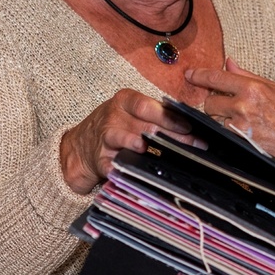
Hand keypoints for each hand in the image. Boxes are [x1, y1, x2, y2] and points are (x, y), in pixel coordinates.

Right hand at [59, 88, 196, 194]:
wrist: (82, 143)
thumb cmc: (119, 123)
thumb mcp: (134, 112)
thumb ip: (158, 115)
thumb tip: (191, 126)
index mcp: (126, 101)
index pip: (148, 106)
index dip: (168, 117)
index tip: (188, 127)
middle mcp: (114, 117)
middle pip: (144, 125)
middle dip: (170, 136)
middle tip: (192, 145)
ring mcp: (105, 137)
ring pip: (121, 138)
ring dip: (134, 143)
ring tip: (144, 147)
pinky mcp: (99, 158)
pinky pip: (108, 164)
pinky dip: (116, 168)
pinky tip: (128, 173)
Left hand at [184, 58, 274, 192]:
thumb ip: (249, 76)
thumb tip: (230, 64)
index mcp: (253, 89)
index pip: (216, 78)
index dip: (199, 75)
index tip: (191, 74)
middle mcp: (243, 106)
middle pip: (209, 101)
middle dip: (213, 101)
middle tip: (225, 102)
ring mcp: (240, 127)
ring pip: (214, 119)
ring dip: (220, 117)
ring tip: (240, 118)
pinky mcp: (239, 143)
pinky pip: (223, 133)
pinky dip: (227, 130)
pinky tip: (244, 130)